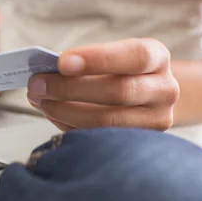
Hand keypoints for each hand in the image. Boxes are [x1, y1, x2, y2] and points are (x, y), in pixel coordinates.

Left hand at [27, 39, 179, 131]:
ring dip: (65, 110)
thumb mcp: (110, 58)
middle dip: (70, 88)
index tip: (60, 62)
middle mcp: (165, 90)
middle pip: (119, 91)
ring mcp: (157, 121)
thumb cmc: (119, 72)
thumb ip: (83, 62)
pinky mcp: (140, 144)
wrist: (149, 98)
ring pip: (107, 120)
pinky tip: (53, 114)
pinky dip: (70, 126)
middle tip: (36, 84)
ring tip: (40, 100)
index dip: (97, 59)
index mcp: (158, 57)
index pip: (134, 56)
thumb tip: (43, 74)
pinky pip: (100, 139)